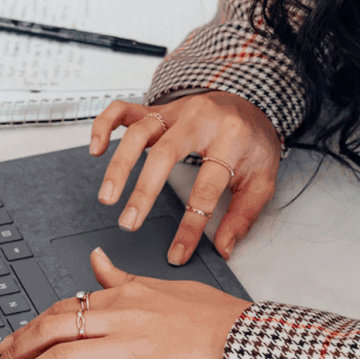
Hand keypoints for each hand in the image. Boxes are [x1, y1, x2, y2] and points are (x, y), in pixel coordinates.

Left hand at [0, 248, 251, 358]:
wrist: (244, 341)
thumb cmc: (210, 316)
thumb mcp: (162, 286)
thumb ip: (122, 277)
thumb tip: (96, 260)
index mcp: (122, 296)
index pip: (61, 308)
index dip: (28, 328)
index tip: (9, 343)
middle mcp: (120, 318)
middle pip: (50, 329)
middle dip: (15, 351)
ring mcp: (130, 349)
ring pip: (62, 357)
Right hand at [90, 92, 281, 264]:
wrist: (251, 105)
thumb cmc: (253, 143)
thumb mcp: (262, 180)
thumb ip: (243, 215)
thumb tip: (223, 248)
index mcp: (231, 138)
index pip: (206, 187)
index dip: (191, 225)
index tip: (177, 252)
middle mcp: (200, 119)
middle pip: (165, 153)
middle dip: (144, 190)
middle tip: (128, 222)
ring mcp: (175, 111)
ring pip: (139, 132)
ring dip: (119, 165)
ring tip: (108, 196)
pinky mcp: (158, 109)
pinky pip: (124, 109)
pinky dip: (104, 126)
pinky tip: (97, 149)